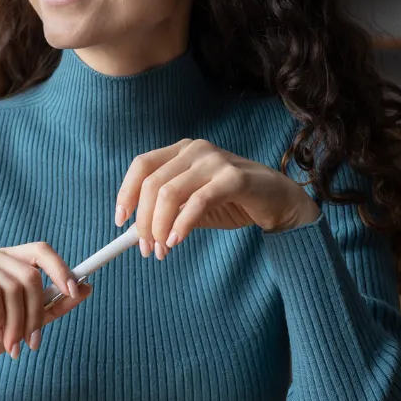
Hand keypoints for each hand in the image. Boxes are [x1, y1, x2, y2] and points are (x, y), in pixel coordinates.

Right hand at [0, 241, 92, 375]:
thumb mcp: (24, 322)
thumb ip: (52, 305)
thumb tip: (87, 287)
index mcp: (5, 259)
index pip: (40, 251)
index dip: (61, 269)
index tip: (76, 291)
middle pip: (30, 274)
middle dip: (35, 314)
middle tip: (31, 343)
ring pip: (13, 286)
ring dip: (16, 322)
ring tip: (10, 344)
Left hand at [114, 138, 320, 259]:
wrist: (279, 202)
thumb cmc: (233, 201)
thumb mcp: (192, 205)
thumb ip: (166, 212)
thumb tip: (134, 231)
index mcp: (181, 151)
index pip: (141, 166)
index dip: (126, 193)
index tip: (120, 221)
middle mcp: (195, 150)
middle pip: (152, 184)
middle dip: (144, 220)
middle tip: (146, 248)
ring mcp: (215, 160)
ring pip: (170, 194)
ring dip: (159, 227)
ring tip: (161, 250)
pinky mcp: (234, 178)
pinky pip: (197, 202)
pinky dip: (182, 224)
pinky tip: (177, 240)